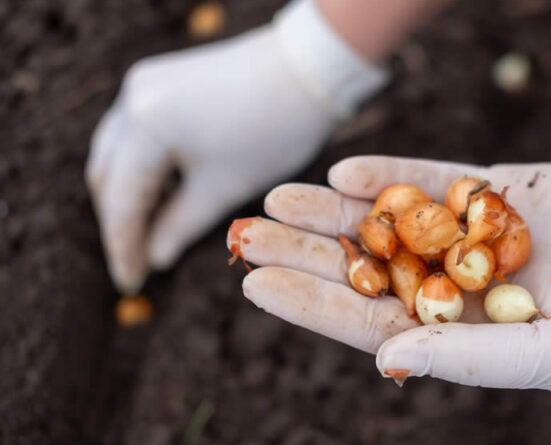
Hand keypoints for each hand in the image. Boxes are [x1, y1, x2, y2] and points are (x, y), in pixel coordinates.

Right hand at [86, 0, 386, 292]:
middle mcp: (133, 100)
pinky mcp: (161, 79)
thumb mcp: (223, 189)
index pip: (121, 202)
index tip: (131, 284)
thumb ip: (180, 227)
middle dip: (121, 220)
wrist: (307, 69)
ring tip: (151, 231)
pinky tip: (164, 190)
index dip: (124, 248)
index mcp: (145, 128)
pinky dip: (144, 164)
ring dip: (130, 192)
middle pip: (108, 175)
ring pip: (118, 151)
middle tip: (139, 260)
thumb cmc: (274, 132)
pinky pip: (136, 130)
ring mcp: (144, 84)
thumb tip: (154, 260)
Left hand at [230, 156, 550, 391]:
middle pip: (371, 270)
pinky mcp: (509, 189)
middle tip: (245, 234)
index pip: (373, 324)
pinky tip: (346, 171)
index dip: (312, 305)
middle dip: (309, 252)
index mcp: (469, 336)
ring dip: (338, 212)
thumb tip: (386, 361)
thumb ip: (471, 358)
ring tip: (277, 196)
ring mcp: (483, 234)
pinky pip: (440, 181)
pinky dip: (395, 176)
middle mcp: (466, 286)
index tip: (255, 285)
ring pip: (395, 222)